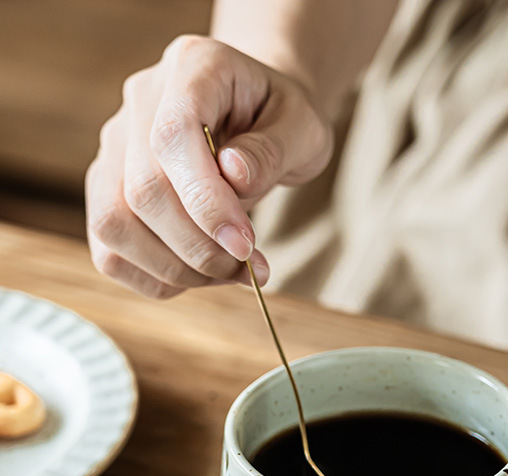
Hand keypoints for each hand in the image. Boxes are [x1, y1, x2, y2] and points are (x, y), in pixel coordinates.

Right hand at [86, 35, 332, 297]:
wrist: (261, 116)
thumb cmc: (283, 121)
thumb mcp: (303, 128)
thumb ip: (272, 151)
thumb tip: (235, 177)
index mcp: (192, 69)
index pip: (172, 137)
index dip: (205, 202)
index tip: (245, 245)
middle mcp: (140, 101)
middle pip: (141, 191)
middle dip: (199, 248)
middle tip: (249, 267)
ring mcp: (115, 145)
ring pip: (114, 224)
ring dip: (176, 268)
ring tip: (229, 273)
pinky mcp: (108, 188)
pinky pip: (110, 250)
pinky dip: (156, 277)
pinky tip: (200, 275)